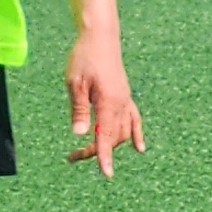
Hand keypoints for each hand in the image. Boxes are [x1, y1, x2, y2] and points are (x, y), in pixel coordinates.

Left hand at [65, 34, 145, 175]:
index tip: (106, 173)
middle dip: (96, 151)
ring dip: (109, 145)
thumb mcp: (75, 83)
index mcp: (109, 101)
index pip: (107, 135)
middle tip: (72, 156)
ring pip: (123, 131)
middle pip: (113, 137)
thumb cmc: (85, 58)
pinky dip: (136, 134)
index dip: (105, 156)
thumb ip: (79, 109)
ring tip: (86, 151)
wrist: (100, 37)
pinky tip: (139, 148)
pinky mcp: (125, 96)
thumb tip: (79, 134)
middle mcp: (121, 104)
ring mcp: (125, 100)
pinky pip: (134, 119)